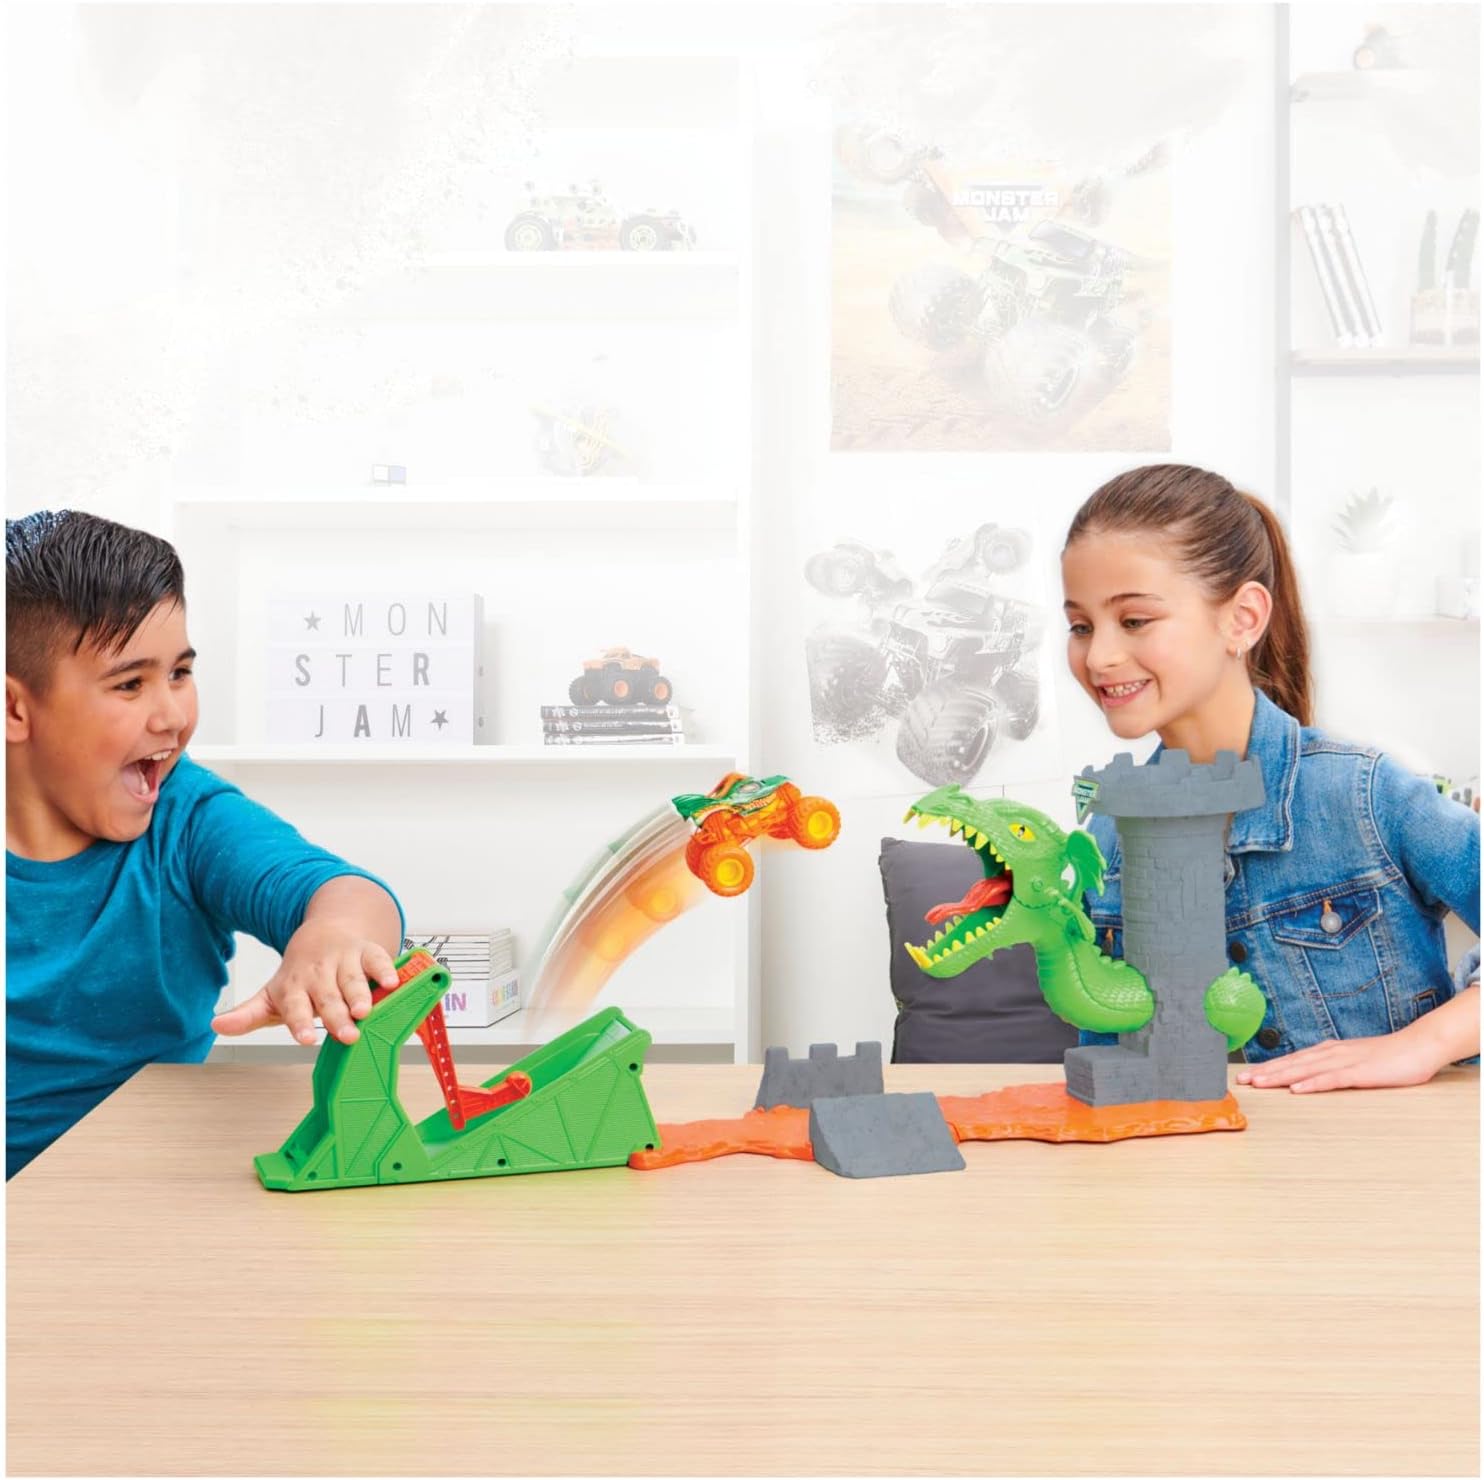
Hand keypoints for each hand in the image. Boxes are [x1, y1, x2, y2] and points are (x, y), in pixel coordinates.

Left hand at [211, 921, 400, 1045]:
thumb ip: (247, 1015)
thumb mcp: (272, 994)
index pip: (294, 1006)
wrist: (325, 931)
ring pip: (352, 980)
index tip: (304, 1040)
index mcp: (294, 986)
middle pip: (327, 997)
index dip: (298, 1023)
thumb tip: (217, 1025)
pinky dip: (386, 970)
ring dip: (360, 995)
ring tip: (365, 1012)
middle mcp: (319, 973)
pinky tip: (392, 983)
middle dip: (337, 1017)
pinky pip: (377, 960)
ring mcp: (344, 961)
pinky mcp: (366, 952)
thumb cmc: (301, 974)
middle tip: (347, 1036)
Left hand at [1235, 1031, 1444, 1093]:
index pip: (1292, 1060)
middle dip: (1265, 1073)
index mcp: (1328, 1051)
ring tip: (1259, 1083)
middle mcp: (1331, 1053)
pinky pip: (1332, 1079)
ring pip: (1305, 1070)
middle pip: (1292, 1064)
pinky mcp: (1360, 1072)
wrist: (1418, 1045)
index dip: (1268, 1068)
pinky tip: (1297, 1090)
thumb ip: (1332, 1067)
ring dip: (1280, 1077)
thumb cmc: (1387, 1056)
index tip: (1247, 1076)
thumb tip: (1311, 1076)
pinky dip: (1313, 1084)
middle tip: (1242, 1081)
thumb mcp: (1353, 1060)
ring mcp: (1345, 1062)